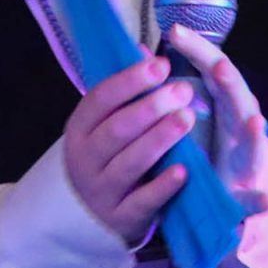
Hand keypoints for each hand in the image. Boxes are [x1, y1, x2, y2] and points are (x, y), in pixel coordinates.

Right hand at [64, 51, 194, 242]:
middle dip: (151, 107)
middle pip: (117, 130)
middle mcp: (85, 159)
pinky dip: (163, 186)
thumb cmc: (107, 158)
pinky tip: (183, 170)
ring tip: (187, 119)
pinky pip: (142, 201)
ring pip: (130, 162)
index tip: (161, 65)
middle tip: (183, 91)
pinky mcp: (121, 218)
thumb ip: (125, 92)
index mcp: (80, 129)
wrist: (89, 216)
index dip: (130, 81)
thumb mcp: (106, 125)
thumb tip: (143, 48)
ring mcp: (101, 191)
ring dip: (160, 139)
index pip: (100, 99)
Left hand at [166, 26, 267, 216]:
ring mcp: (248, 154)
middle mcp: (239, 123)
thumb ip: (171, 83)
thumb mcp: (194, 110)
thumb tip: (140, 52)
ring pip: (255, 141)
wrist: (250, 183)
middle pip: (237, 97)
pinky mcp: (250, 188)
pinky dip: (261, 200)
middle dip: (230, 82)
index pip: (212, 69)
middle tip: (219, 65)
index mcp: (222, 103)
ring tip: (255, 123)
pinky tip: (266, 202)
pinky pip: (257, 196)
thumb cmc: (216, 140)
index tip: (175, 31)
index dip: (197, 50)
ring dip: (257, 133)